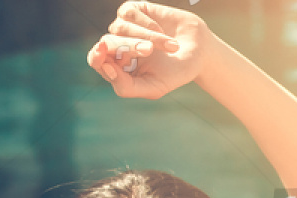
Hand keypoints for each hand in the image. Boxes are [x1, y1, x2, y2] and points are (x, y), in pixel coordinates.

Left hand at [87, 2, 208, 99]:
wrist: (200, 50)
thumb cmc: (177, 72)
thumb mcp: (155, 87)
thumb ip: (127, 87)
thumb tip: (106, 68)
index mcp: (118, 66)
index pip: (96, 61)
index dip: (97, 57)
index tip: (104, 55)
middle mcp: (117, 45)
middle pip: (108, 44)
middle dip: (129, 47)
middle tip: (149, 50)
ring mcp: (123, 26)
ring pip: (119, 28)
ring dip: (146, 36)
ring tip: (171, 46)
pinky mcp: (133, 10)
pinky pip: (130, 14)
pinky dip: (148, 23)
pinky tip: (162, 30)